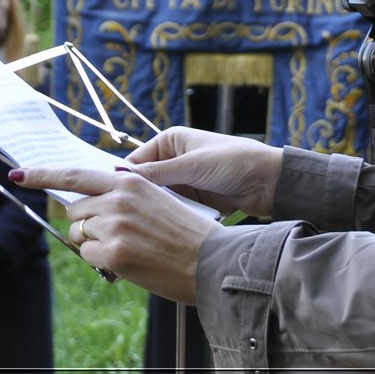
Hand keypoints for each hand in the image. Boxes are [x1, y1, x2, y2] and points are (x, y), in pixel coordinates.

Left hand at [12, 166, 217, 303]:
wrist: (211, 262)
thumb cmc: (187, 234)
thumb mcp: (157, 200)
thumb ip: (124, 196)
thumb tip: (90, 206)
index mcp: (129, 182)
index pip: (75, 174)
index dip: (43, 174)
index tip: (18, 173)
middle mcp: (117, 199)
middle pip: (74, 211)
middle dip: (85, 224)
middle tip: (115, 235)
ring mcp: (113, 226)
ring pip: (78, 234)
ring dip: (93, 243)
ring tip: (128, 248)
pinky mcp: (113, 254)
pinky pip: (88, 256)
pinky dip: (100, 262)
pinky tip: (127, 262)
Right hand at [125, 126, 283, 216]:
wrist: (269, 182)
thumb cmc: (234, 161)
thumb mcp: (193, 165)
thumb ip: (158, 172)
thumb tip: (120, 174)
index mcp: (170, 142)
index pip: (134, 161)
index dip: (119, 180)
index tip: (105, 199)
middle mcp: (173, 160)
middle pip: (142, 183)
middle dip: (133, 200)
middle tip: (116, 219)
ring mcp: (183, 182)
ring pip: (156, 200)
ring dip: (151, 211)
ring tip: (134, 228)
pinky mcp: (193, 201)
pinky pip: (172, 210)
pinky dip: (167, 219)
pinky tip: (156, 231)